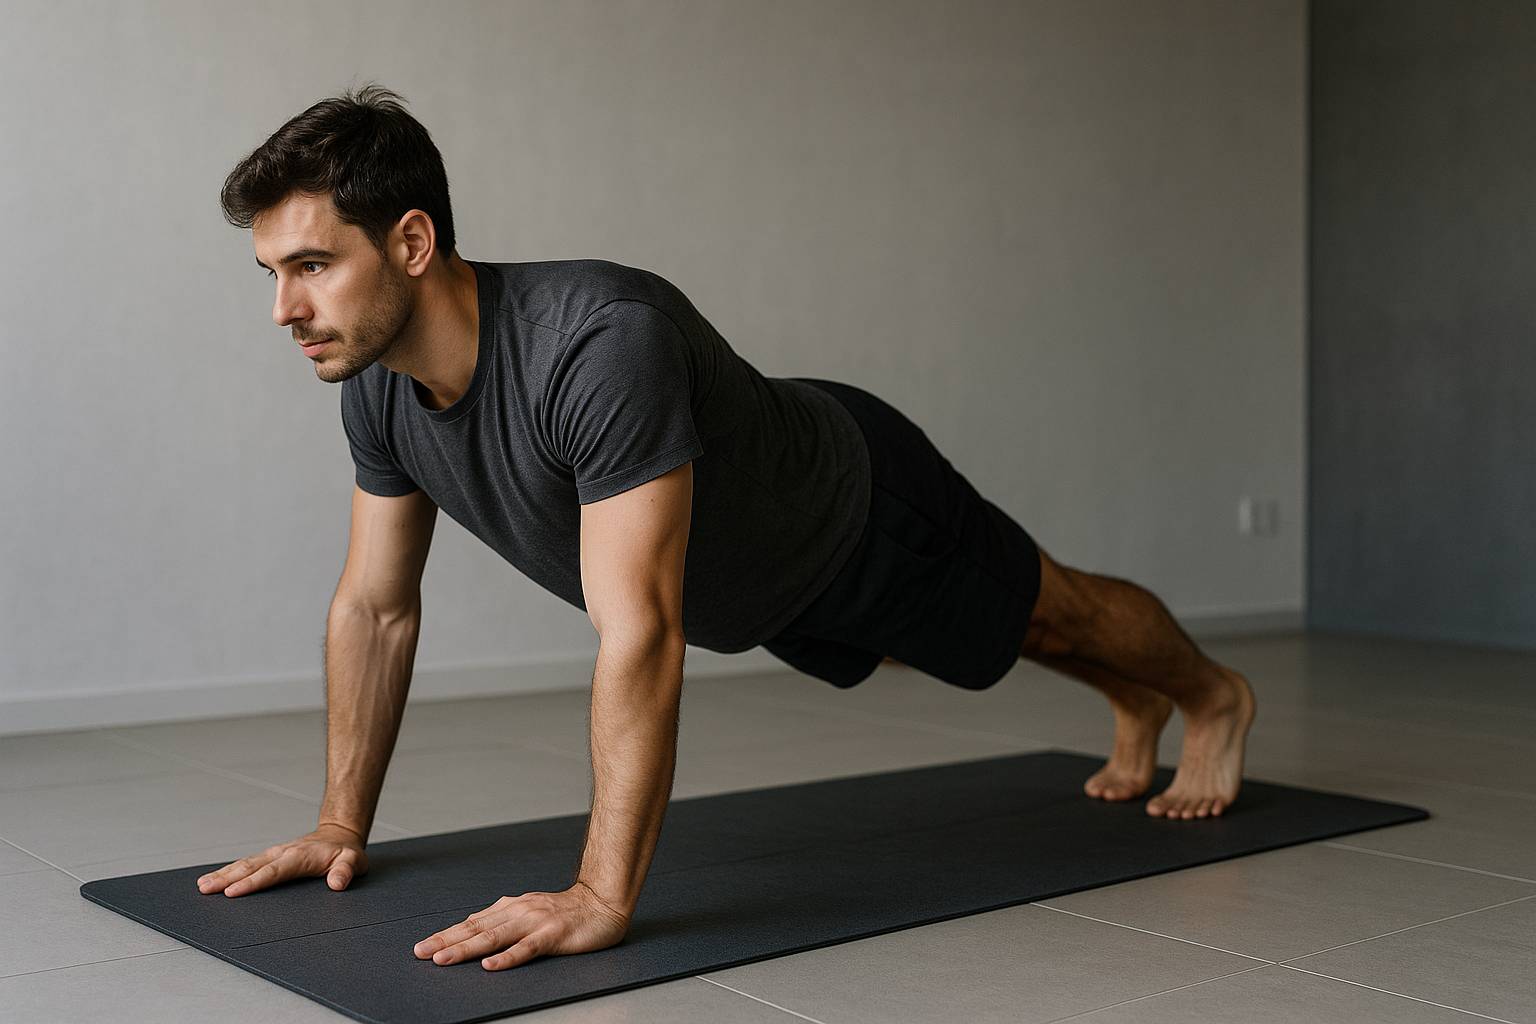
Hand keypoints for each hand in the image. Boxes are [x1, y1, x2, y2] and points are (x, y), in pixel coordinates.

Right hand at [196, 824, 367, 896]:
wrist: (339, 835)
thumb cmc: (345, 852)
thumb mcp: (354, 861)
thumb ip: (346, 871)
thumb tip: (337, 884)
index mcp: (299, 857)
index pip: (273, 872)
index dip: (253, 882)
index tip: (232, 892)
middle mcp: (282, 853)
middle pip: (251, 867)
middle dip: (227, 878)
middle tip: (205, 889)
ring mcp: (274, 854)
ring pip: (245, 864)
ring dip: (223, 874)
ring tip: (202, 885)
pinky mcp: (270, 857)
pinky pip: (247, 864)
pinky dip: (229, 871)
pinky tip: (215, 880)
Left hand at [413, 882, 629, 970]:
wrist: (603, 903)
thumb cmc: (566, 912)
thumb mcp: (530, 912)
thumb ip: (504, 921)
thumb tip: (473, 931)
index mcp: (511, 907)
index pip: (472, 923)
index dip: (446, 934)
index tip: (423, 946)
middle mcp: (519, 911)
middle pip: (477, 929)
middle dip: (446, 941)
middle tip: (420, 953)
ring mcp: (535, 923)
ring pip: (495, 938)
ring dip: (467, 949)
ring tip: (444, 959)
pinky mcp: (553, 935)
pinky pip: (527, 949)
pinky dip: (507, 957)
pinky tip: (491, 965)